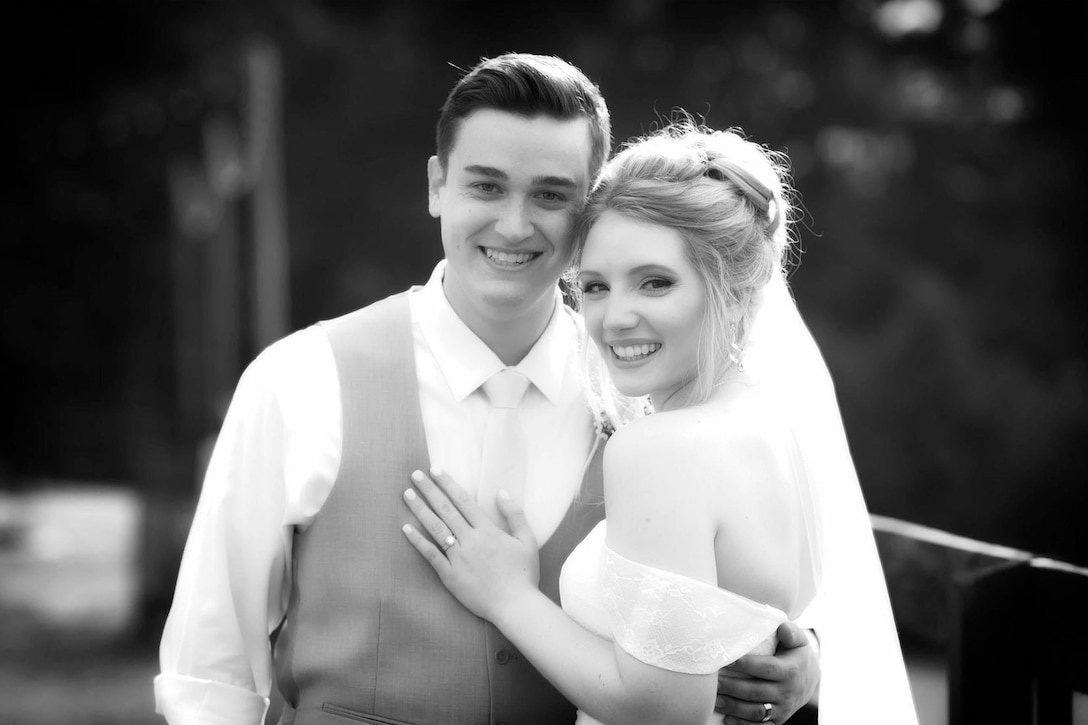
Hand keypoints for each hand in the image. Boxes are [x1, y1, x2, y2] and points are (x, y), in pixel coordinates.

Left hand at [401, 467, 539, 622]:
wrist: (515, 605)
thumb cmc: (524, 573)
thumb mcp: (527, 540)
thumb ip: (515, 514)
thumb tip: (502, 492)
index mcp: (488, 530)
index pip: (463, 500)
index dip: (448, 483)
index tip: (435, 470)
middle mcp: (470, 540)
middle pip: (446, 510)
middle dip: (429, 490)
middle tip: (415, 475)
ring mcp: (458, 558)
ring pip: (435, 528)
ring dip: (420, 510)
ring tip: (407, 495)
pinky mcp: (450, 576)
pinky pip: (430, 555)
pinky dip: (417, 541)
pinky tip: (405, 528)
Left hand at [714, 622, 819, 723]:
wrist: (810, 679)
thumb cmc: (796, 654)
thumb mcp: (798, 640)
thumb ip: (791, 632)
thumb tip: (783, 628)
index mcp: (790, 671)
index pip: (766, 668)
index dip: (746, 665)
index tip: (726, 661)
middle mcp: (787, 692)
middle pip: (755, 691)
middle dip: (732, 688)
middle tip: (712, 683)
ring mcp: (783, 709)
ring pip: (755, 712)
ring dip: (733, 707)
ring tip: (714, 700)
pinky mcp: (778, 720)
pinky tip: (726, 718)